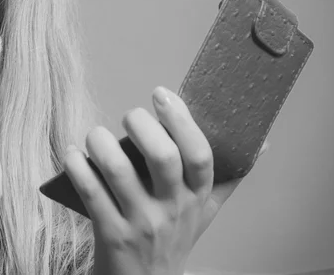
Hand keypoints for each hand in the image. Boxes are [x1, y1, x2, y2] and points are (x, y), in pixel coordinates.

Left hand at [63, 86, 268, 274]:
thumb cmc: (174, 239)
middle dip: (141, 125)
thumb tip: (260, 141)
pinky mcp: (111, 234)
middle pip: (163, 157)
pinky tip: (73, 154)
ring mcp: (141, 224)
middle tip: (129, 116)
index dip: (182, 120)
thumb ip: (228, 177)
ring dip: (101, 143)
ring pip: (119, 171)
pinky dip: (77, 166)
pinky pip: (90, 191)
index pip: (200, 155)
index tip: (162, 95)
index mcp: (197, 197)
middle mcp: (172, 210)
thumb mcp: (205, 211)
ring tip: (96, 135)